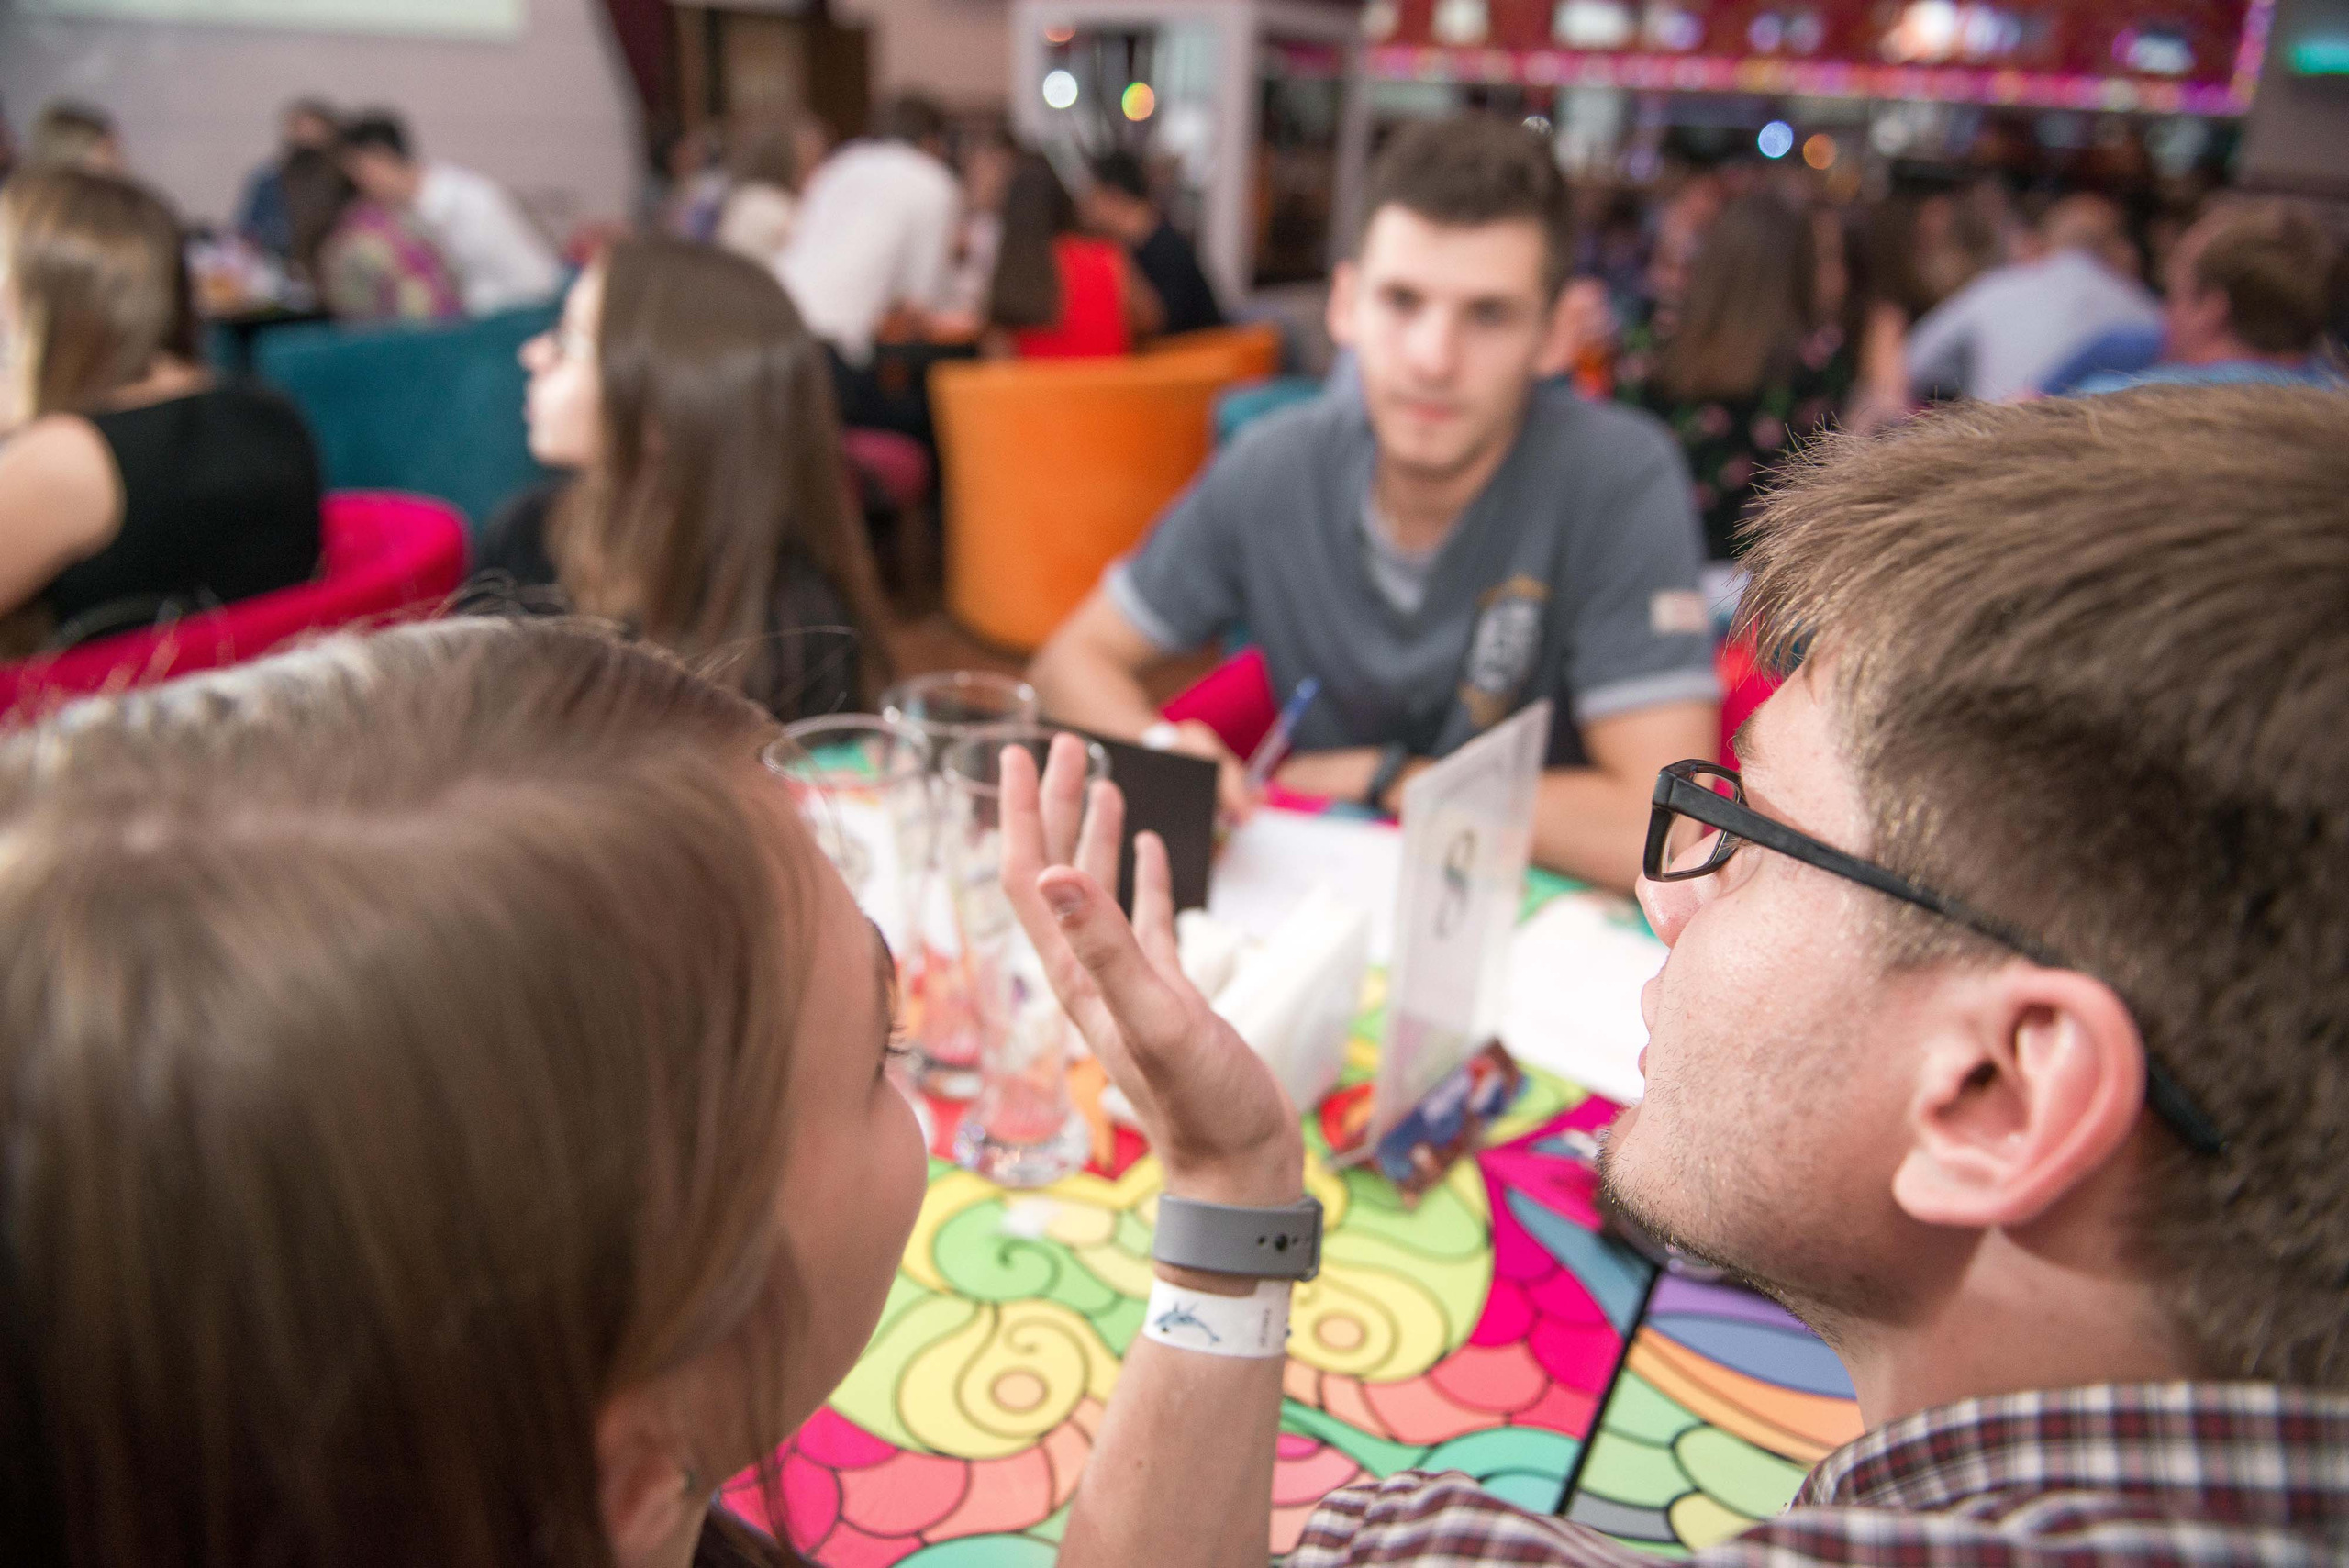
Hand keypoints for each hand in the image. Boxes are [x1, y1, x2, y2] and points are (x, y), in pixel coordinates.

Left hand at [1000, 735, 1302, 1206]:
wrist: (1239, 1163)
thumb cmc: (1200, 1102)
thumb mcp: (1155, 1016)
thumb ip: (1109, 946)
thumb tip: (1052, 871)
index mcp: (1075, 972)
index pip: (1029, 877)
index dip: (1017, 812)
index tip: (1014, 753)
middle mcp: (1090, 972)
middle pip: (1057, 871)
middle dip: (1055, 805)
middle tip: (1067, 744)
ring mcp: (1127, 983)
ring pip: (1098, 891)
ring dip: (1095, 834)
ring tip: (1104, 781)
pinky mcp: (1168, 995)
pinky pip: (1146, 923)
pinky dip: (1144, 879)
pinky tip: (1150, 847)